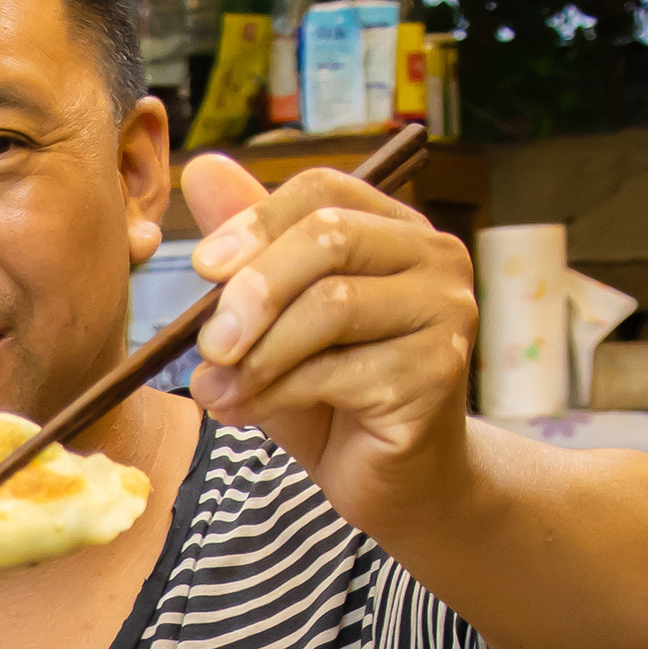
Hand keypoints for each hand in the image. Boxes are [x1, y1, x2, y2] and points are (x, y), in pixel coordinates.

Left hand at [172, 152, 478, 531]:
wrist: (391, 480)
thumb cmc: (332, 393)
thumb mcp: (277, 318)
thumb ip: (249, 250)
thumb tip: (204, 168)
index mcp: (396, 230)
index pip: (323, 192)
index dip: (255, 223)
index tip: (202, 267)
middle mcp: (435, 259)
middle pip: (329, 239)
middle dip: (252, 290)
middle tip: (204, 343)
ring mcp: (445, 314)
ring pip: (330, 307)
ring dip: (256, 354)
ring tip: (214, 389)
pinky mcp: (436, 375)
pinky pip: (337, 371)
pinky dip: (273, 393)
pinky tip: (242, 413)